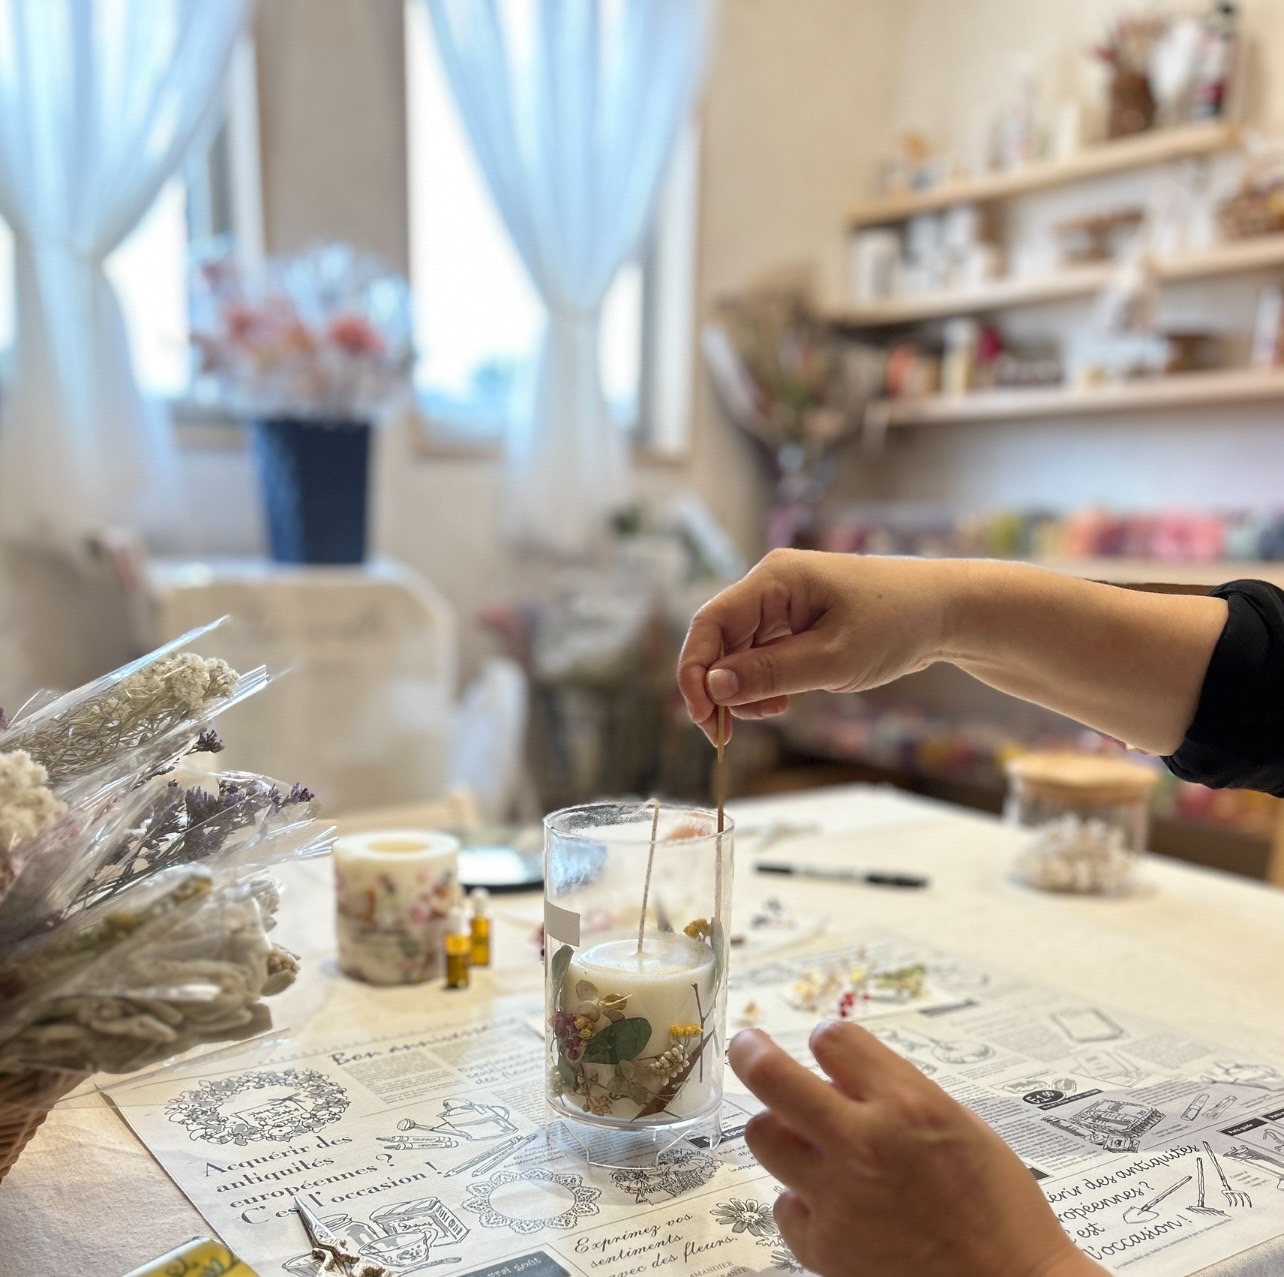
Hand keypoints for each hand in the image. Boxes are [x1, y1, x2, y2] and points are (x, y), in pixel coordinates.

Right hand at [677, 550, 954, 742]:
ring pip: (738, 653)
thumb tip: (713, 688)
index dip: (695, 672)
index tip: (702, 717)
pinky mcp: (797, 622)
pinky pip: (762, 655)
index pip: (710, 623)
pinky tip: (783, 702)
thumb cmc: (897, 623)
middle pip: (719, 641)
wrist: (947, 612)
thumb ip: (770, 674)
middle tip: (728, 734)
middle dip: (720, 689)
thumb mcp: (833, 658)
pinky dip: (764, 684)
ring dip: (744, 690)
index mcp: (775, 579)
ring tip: (775, 712)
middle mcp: (771, 586)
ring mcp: (784, 604)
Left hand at [728, 1022, 1104, 1276]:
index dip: (829, 1042)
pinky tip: (832, 1206)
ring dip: (780, 1131)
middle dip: (752, 1052)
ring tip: (803, 1140)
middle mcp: (864, 1143)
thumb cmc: (997, 1205)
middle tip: (748, 1047)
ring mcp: (839, 1198)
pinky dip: (801, 1201)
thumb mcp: (957, 1122)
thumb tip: (837, 1079)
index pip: (832, 1039)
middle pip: (772, 1076)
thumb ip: (895, 1094)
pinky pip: (784, 1206)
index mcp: (908, 1103)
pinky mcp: (825, 1249)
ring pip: (763, 1136)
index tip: (829, 1050)